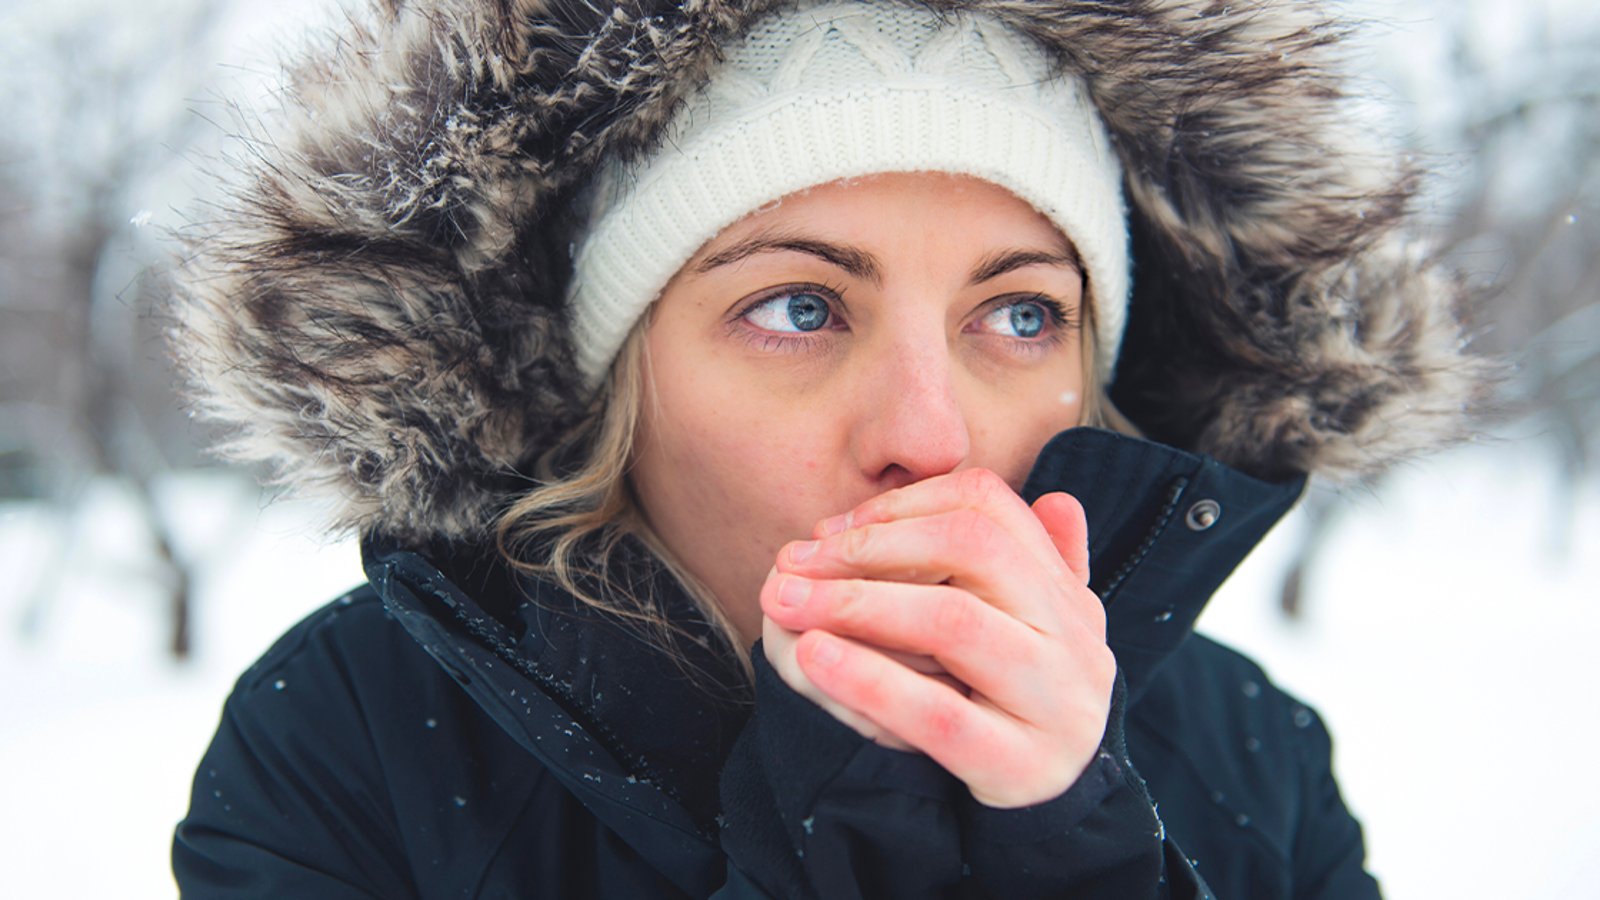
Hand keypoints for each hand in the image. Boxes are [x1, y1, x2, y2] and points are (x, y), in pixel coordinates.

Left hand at [759, 468, 1114, 808]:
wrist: (1058, 809)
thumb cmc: (1023, 702)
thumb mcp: (1036, 629)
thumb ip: (1033, 564)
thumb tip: (1053, 496)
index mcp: (1066, 593)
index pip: (988, 505)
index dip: (905, 504)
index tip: (834, 529)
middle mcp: (1073, 637)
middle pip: (972, 550)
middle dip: (871, 547)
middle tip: (795, 561)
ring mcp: (1053, 702)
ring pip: (954, 623)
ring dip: (858, 602)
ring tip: (787, 602)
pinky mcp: (1018, 764)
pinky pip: (938, 714)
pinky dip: (869, 680)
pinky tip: (812, 657)